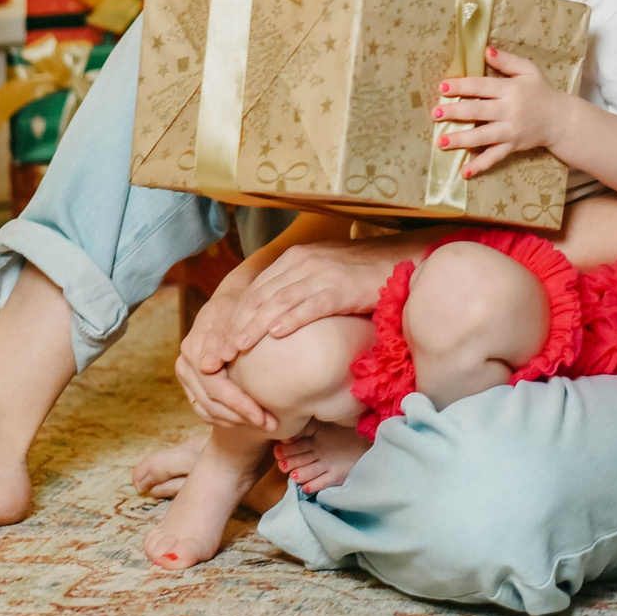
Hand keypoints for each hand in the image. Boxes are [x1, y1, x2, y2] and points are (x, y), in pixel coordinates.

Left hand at [174, 237, 412, 431]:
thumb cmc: (362, 273)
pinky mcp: (341, 287)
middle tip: (216, 356)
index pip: (253, 291)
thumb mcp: (322, 275)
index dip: (231, 319)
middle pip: (258, 298)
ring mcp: (321, 274)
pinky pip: (310, 305)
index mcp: (294, 259)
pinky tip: (276, 336)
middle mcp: (302, 263)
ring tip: (236, 349)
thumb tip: (273, 320)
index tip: (215, 345)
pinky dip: (291, 319)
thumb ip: (297, 290)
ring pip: (277, 302)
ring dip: (253, 327)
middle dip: (233, 328)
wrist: (401, 259)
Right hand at [175, 279, 278, 431]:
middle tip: (271, 426)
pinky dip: (227, 420)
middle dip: (242, 417)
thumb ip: (223, 336)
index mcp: (193, 348)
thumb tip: (209, 366)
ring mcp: (187, 377)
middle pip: (210, 402)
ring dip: (236, 422)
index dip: (240, 404)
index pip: (215, 386)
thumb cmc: (239, 306)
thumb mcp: (236, 313)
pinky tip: (250, 421)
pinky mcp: (194, 386)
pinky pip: (206, 411)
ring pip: (207, 411)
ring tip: (266, 426)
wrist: (230, 305)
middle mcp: (185, 365)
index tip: (264, 416)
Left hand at [435, 46, 575, 177]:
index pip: (481, 86)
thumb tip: (484, 50)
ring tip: (441, 141)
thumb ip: (506, 60)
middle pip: (478, 111)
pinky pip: (494, 157)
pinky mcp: (512, 146)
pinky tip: (464, 172)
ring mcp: (510, 131)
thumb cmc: (541, 91)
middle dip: (455, 112)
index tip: (443, 87)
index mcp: (510, 89)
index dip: (461, 86)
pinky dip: (480, 165)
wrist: (560, 119)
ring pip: (482, 136)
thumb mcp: (528, 70)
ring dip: (461, 139)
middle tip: (435, 114)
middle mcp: (509, 110)